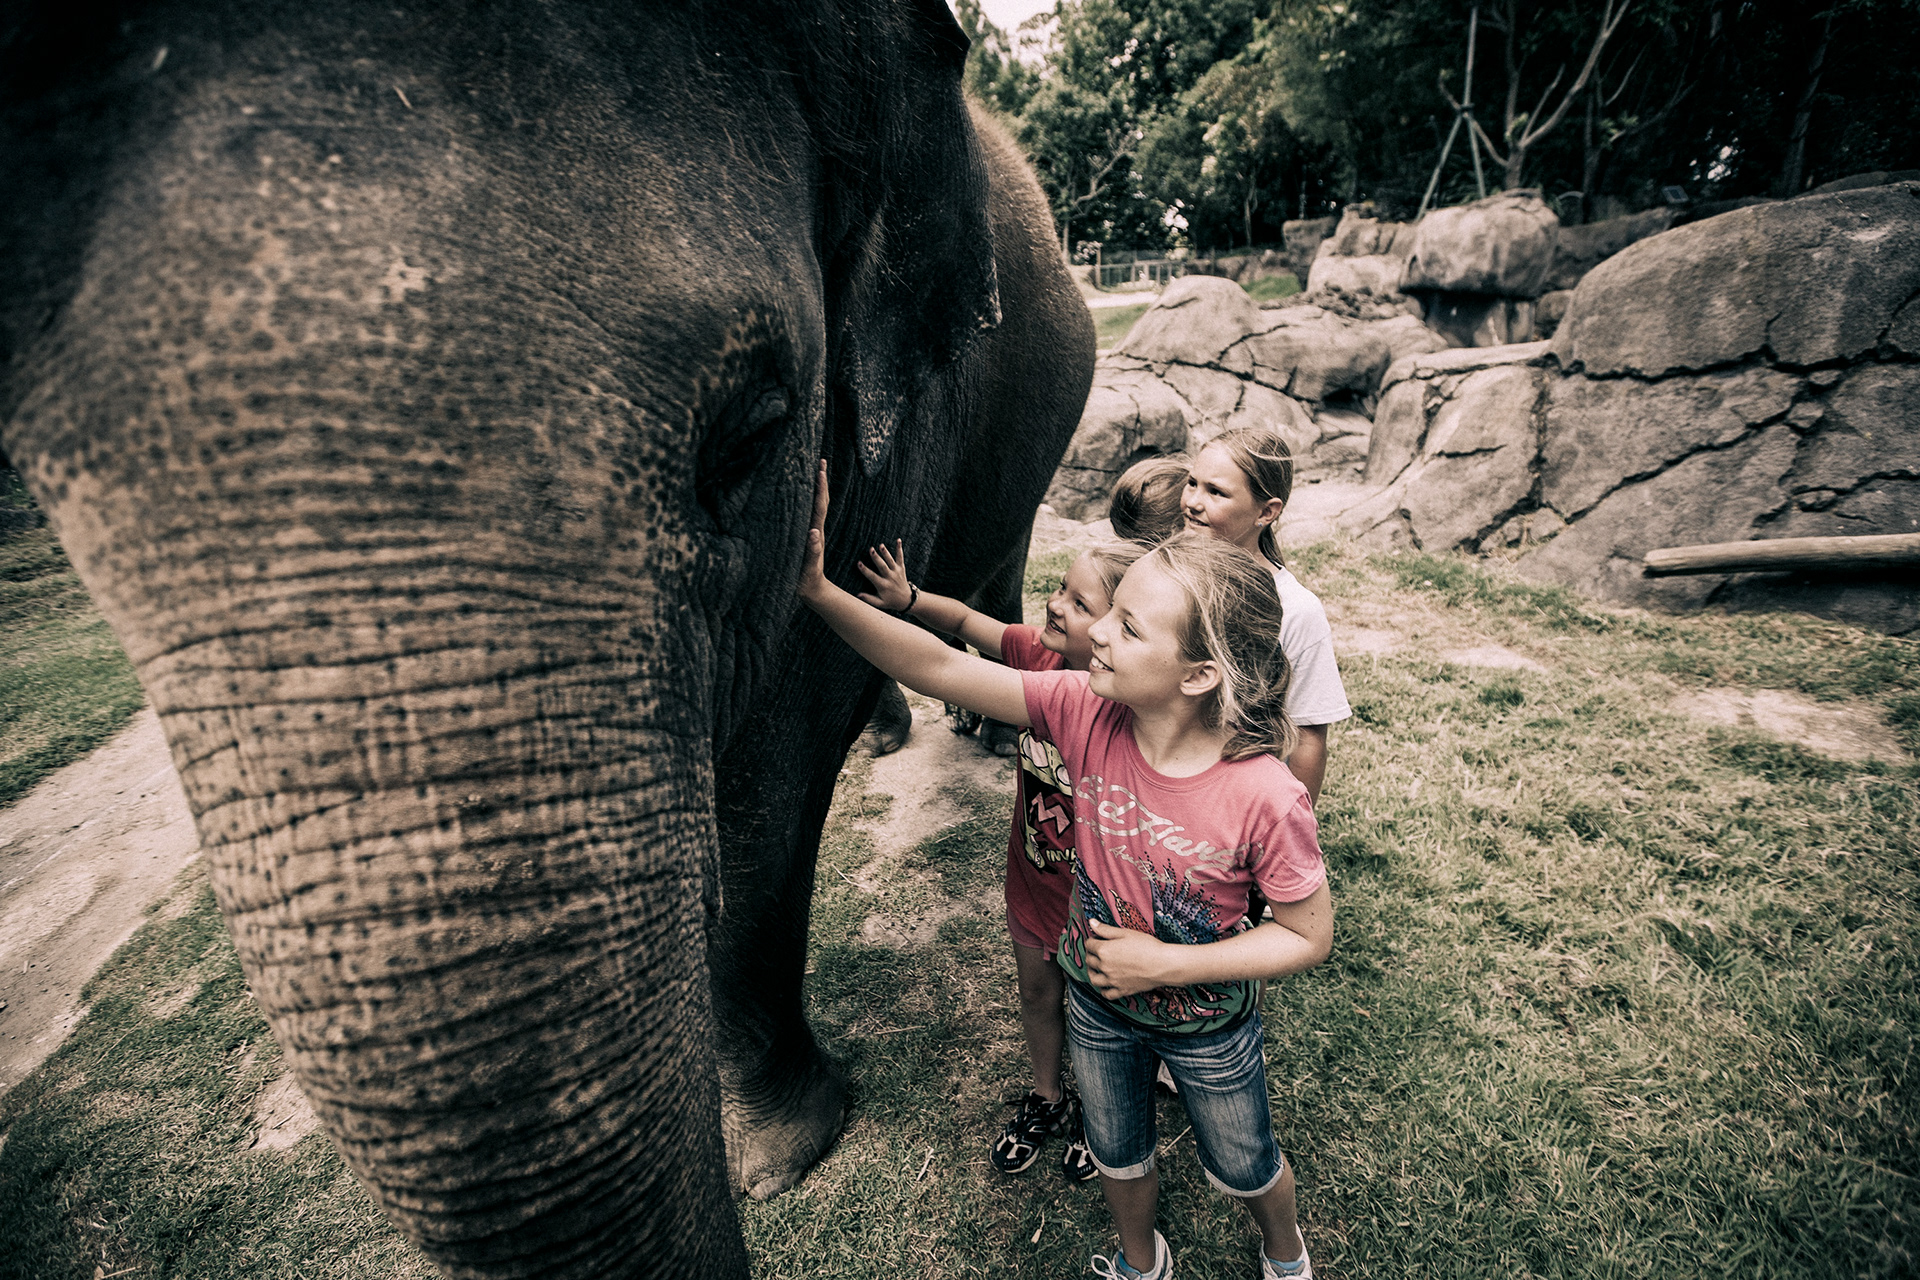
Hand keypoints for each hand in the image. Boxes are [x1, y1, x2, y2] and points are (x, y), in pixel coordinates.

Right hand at [798, 459, 829, 604]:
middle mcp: (816, 529)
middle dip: (821, 481)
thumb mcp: (809, 565)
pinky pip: (809, 515)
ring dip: (816, 489)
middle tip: (821, 461)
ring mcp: (812, 533)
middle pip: (821, 500)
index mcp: (816, 532)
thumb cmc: (808, 579)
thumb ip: (812, 550)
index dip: (821, 487)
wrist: (812, 590)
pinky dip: (808, 502)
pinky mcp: (807, 538)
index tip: (821, 468)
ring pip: (816, 506)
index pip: (820, 505)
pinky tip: (805, 496)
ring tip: (815, 473)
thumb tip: (814, 532)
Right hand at [856, 538, 912, 611]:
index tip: (859, 563)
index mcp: (883, 586)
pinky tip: (898, 540)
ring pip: (890, 561)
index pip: (872, 577)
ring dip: (886, 552)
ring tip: (881, 545)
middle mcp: (890, 578)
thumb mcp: (880, 603)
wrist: (906, 600)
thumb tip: (858, 595)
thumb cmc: (890, 601)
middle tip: (871, 549)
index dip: (865, 570)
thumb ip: (869, 599)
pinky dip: (899, 549)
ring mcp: (896, 572)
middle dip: (876, 558)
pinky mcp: (901, 568)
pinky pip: (900, 557)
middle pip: (882, 566)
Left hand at [1083, 920, 1168, 998]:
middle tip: (1097, 950)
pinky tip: (1107, 984)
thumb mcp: (1126, 933)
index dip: (1092, 939)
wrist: (1163, 964)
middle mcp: (1105, 967)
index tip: (1097, 938)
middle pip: (1090, 961)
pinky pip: (1107, 994)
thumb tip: (1091, 923)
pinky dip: (1104, 990)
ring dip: (1092, 972)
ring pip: (1094, 979)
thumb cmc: (1147, 946)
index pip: (1089, 945)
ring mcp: (1113, 981)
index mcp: (1104, 951)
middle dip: (1091, 954)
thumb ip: (1106, 929)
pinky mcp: (1122, 990)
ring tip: (1097, 967)